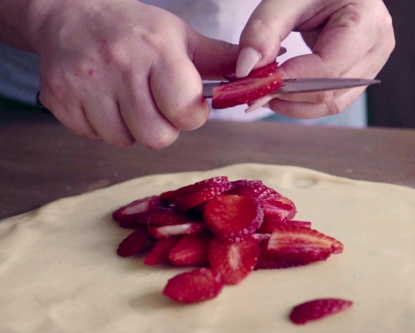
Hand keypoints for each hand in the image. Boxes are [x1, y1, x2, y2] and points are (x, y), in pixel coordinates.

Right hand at [33, 0, 237, 147]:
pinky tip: (103, 98)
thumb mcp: (181, 36)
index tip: (185, 103)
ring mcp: (85, 84)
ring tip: (127, 98)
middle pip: (157, 137)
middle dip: (163, 126)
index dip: (191, 115)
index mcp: (158, 51)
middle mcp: (120, 66)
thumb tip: (260, 75)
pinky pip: (94, 137)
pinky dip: (103, 125)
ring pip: (125, 141)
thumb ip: (220, 60)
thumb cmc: (136, 29)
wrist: (70, 14)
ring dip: (132, 127)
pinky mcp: (59, 99)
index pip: (186, 111)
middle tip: (155, 103)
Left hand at [237, 0, 394, 118]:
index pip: (327, 68)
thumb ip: (264, 30)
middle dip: (287, 97)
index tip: (252, 84)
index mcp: (367, 20)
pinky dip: (303, 101)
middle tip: (251, 92)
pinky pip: (333, 98)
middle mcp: (377, 45)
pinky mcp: (360, 72)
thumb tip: (246, 69)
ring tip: (263, 94)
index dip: (289, 82)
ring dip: (294, 105)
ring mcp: (373, 62)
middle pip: (330, 92)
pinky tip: (279, 91)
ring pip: (333, 103)